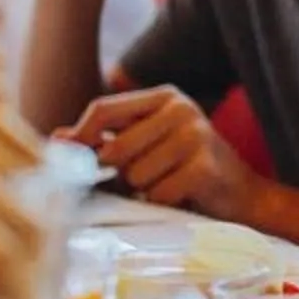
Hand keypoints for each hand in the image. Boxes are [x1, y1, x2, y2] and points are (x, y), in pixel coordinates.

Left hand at [57, 84, 256, 220]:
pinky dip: (163, 201)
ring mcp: (196, 136)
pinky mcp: (205, 167)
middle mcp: (181, 109)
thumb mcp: (147, 144)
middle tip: (144, 177)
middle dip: (121, 172)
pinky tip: (182, 194)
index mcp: (165, 97)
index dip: (81, 135)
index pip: (104, 108)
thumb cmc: (186, 167)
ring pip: (135, 174)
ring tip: (167, 183)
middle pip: (115, 147)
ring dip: (145, 189)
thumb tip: (57, 138)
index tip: (73, 156)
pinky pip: (158, 192)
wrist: (241, 194)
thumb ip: (105, 138)